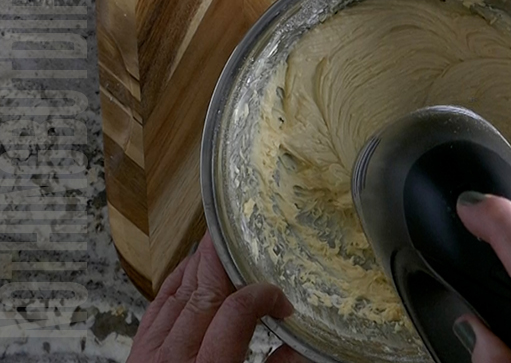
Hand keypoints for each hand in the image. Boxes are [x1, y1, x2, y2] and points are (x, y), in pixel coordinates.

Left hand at [127, 232, 307, 362]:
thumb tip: (301, 349)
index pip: (238, 312)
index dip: (263, 296)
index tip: (282, 303)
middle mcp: (176, 358)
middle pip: (204, 292)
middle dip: (224, 259)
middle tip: (241, 233)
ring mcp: (151, 355)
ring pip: (178, 294)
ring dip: (200, 266)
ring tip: (219, 245)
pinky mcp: (136, 356)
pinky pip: (156, 307)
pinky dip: (173, 283)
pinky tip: (187, 270)